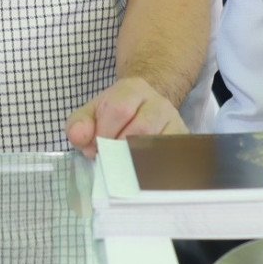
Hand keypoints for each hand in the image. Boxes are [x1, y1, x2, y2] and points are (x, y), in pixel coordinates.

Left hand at [65, 76, 188, 157]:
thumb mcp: (92, 113)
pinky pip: (171, 156)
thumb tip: (79, 137)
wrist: (145, 108)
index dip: (104, 132)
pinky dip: (154, 168)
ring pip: (158, 144)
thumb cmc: (114, 115)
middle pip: (140, 128)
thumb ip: (79, 124)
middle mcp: (158, 102)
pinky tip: (140, 174)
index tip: (95, 147)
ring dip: (135, 160)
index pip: (119, 109)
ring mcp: (175, 122)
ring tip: (122, 166)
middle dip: (118, 148)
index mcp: (133, 89)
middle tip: (109, 159)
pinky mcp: (183, 140)